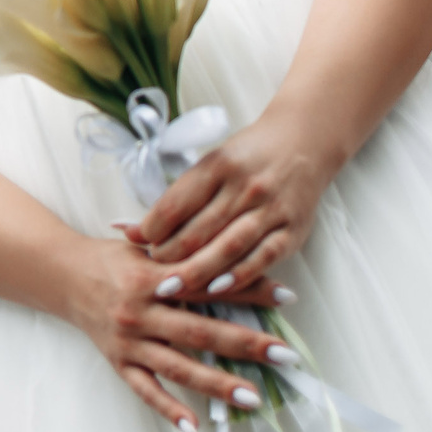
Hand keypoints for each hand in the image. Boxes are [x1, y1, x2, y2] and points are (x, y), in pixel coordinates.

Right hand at [60, 236, 292, 429]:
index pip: (207, 285)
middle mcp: (139, 312)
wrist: (62, 275)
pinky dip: (169, 409)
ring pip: (178, 367)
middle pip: (199, 331)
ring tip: (252, 398)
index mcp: (151, 278)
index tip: (288, 298)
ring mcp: (128, 342)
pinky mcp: (119, 362)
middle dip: (245, 343)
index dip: (249, 289)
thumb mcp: (149, 250)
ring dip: (217, 384)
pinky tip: (194, 426)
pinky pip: (145, 390)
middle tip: (284, 354)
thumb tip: (241, 263)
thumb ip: (190, 259)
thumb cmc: (112, 259)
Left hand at [131, 111, 340, 300]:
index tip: (136, 242)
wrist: (302, 143)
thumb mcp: (210, 165)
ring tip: (172, 286)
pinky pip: (262, 258)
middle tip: (150, 271)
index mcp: (219, 166)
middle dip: (170, 254)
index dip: (152, 227)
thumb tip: (128, 229)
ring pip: (228, 245)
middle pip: (199, 228)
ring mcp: (271, 210)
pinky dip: (238, 276)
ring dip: (197, 270)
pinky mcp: (293, 231)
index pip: (177, 202)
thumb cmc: (247, 158)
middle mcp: (245, 187)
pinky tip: (216, 288)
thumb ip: (175, 198)